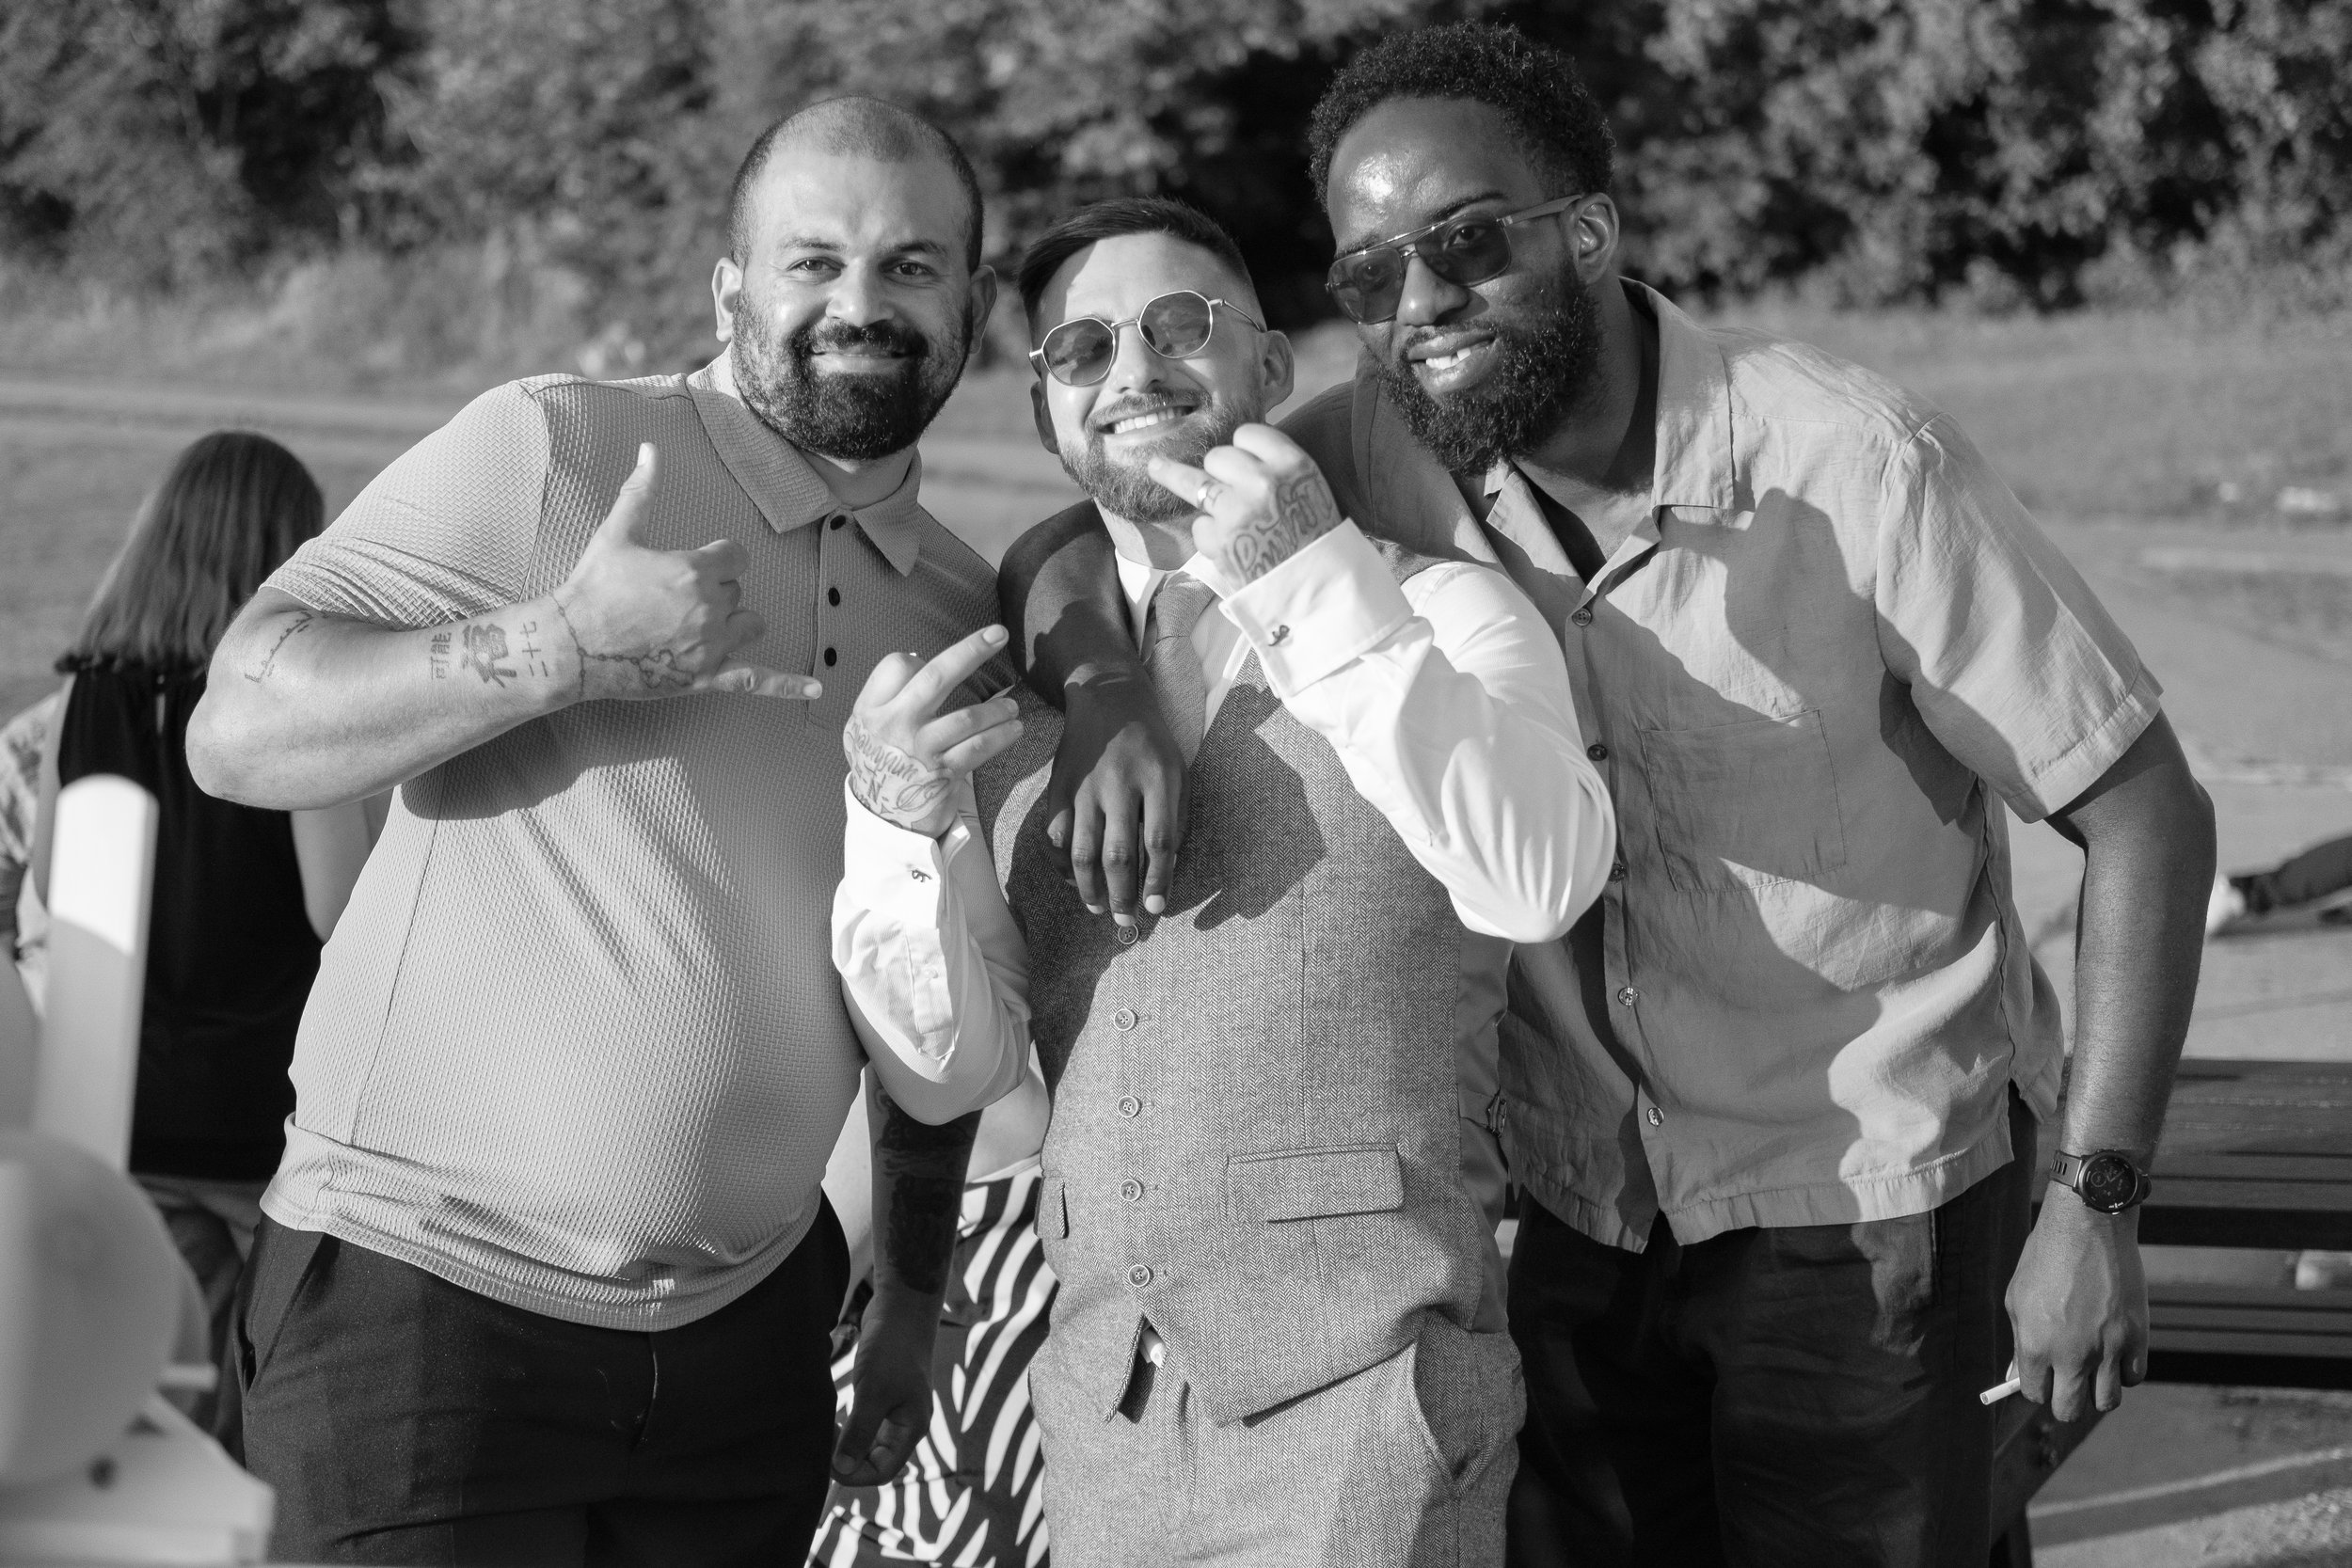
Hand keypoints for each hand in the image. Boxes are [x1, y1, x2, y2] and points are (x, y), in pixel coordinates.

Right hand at [552, 443, 819, 701]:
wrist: (571, 646)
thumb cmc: (592, 587)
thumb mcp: (617, 532)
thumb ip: (642, 489)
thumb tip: (650, 448)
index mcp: (695, 570)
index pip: (736, 557)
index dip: (717, 560)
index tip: (693, 567)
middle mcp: (710, 607)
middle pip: (737, 591)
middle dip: (714, 592)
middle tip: (672, 600)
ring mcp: (710, 646)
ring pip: (751, 624)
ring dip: (735, 622)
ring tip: (702, 625)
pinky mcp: (706, 678)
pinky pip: (758, 681)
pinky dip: (788, 685)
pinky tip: (817, 689)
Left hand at [831, 1292, 937, 1487]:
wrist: (902, 1308)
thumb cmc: (893, 1348)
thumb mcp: (873, 1392)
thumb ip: (859, 1432)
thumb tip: (841, 1469)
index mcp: (911, 1428)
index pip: (882, 1471)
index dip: (853, 1474)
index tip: (824, 1462)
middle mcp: (905, 1424)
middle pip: (874, 1460)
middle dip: (845, 1458)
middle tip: (818, 1445)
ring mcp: (895, 1409)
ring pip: (866, 1441)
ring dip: (843, 1442)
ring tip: (821, 1432)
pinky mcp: (883, 1394)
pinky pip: (863, 1422)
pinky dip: (845, 1425)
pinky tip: (830, 1417)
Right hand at [845, 625, 1022, 837]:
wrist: (881, 819)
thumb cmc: (879, 763)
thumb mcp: (863, 728)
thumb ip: (886, 696)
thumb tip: (921, 660)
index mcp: (872, 709)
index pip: (899, 664)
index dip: (919, 661)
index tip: (933, 669)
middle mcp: (894, 724)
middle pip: (937, 677)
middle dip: (971, 650)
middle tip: (998, 634)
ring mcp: (920, 749)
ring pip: (967, 717)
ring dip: (997, 709)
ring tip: (1011, 707)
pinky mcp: (942, 773)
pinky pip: (979, 747)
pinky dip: (1002, 736)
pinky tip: (1014, 730)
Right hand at [1051, 670, 1185, 924]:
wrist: (1107, 699)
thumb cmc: (1151, 743)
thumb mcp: (1178, 771)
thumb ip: (1175, 818)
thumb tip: (1163, 869)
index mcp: (1158, 779)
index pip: (1159, 842)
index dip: (1158, 881)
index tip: (1156, 908)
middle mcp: (1119, 785)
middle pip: (1119, 854)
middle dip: (1123, 895)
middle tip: (1127, 920)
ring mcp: (1085, 788)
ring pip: (1084, 852)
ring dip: (1091, 888)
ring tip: (1100, 908)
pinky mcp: (1059, 788)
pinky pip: (1057, 836)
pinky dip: (1064, 865)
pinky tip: (1075, 880)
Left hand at [1147, 423, 1341, 584]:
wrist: (1321, 592)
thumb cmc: (1316, 542)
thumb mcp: (1310, 492)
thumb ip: (1277, 470)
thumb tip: (1236, 455)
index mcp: (1293, 465)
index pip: (1248, 434)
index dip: (1242, 448)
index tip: (1243, 459)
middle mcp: (1263, 482)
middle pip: (1218, 456)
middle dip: (1218, 470)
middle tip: (1228, 490)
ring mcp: (1237, 511)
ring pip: (1195, 482)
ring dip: (1180, 480)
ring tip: (1155, 467)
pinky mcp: (1219, 540)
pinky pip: (1200, 525)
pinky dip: (1209, 536)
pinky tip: (1229, 547)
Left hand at [2005, 1194, 2146, 1421]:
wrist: (2087, 1227)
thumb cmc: (2045, 1259)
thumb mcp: (2018, 1299)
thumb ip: (2020, 1342)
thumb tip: (2021, 1375)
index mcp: (2035, 1346)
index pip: (2036, 1394)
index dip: (2039, 1387)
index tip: (2044, 1377)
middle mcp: (2071, 1355)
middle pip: (2070, 1410)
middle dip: (2066, 1400)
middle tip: (2067, 1382)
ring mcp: (2107, 1349)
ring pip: (2106, 1402)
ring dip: (2097, 1390)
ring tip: (2092, 1366)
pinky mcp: (2137, 1338)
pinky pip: (2133, 1378)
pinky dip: (2123, 1372)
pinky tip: (2113, 1351)